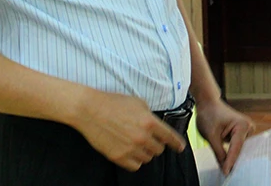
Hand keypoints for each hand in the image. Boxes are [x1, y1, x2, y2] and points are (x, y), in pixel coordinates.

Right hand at [70, 89, 186, 171]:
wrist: (90, 110)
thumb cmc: (114, 103)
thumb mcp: (138, 102)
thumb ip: (150, 116)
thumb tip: (156, 126)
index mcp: (149, 122)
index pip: (170, 137)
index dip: (177, 143)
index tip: (180, 147)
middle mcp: (142, 137)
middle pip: (159, 150)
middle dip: (156, 144)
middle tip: (150, 139)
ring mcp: (130, 148)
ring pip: (147, 158)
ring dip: (145, 152)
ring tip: (137, 144)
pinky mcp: (118, 156)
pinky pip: (135, 166)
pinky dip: (135, 161)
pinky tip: (131, 152)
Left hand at [195, 97, 254, 174]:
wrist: (208, 103)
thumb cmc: (209, 114)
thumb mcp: (211, 136)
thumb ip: (219, 153)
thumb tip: (224, 167)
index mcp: (242, 125)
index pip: (236, 148)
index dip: (231, 162)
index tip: (226, 173)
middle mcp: (248, 127)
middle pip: (241, 150)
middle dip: (234, 161)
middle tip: (227, 172)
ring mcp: (247, 129)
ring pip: (240, 150)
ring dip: (234, 157)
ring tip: (227, 167)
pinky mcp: (243, 132)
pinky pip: (238, 146)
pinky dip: (233, 153)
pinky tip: (228, 160)